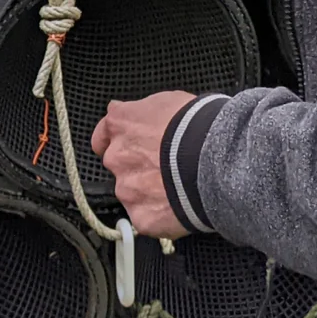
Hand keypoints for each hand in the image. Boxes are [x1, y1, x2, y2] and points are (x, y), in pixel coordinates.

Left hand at [92, 91, 195, 239]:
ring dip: (147, 191)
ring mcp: (127, 189)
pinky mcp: (141, 217)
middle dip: (136, 166)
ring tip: (177, 187)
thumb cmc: (197, 125)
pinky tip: (179, 204)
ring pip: (131, 192)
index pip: (102, 135)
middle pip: (119, 165)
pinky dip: (159, 213)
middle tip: (163, 165)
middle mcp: (117, 157)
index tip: (122, 145)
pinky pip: (146, 216)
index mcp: (121, 124)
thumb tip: (131, 112)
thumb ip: (141, 111)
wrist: (215, 160)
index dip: (111, 141)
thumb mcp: (168, 101)